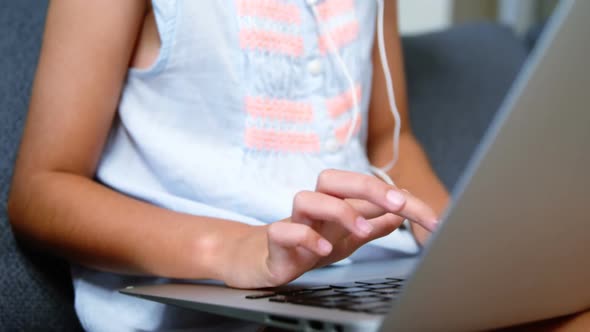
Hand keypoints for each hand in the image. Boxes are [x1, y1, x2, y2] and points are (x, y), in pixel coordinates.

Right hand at [223, 169, 438, 288]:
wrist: (265, 260)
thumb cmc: (307, 244)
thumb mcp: (348, 238)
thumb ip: (373, 224)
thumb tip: (402, 213)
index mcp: (336, 203)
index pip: (370, 190)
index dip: (403, 201)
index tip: (432, 218)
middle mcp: (316, 207)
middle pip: (335, 178)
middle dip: (368, 186)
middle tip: (398, 203)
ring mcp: (294, 221)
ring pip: (308, 198)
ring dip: (338, 211)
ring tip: (362, 229)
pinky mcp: (276, 240)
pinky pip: (286, 230)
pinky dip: (305, 237)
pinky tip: (322, 250)